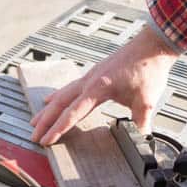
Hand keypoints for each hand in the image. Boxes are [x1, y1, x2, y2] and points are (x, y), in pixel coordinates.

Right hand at [30, 27, 178, 145]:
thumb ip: (140, 121)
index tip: (47, 140)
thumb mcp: (146, 100)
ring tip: (35, 121)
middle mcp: (89, 81)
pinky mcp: (94, 75)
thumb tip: (141, 139)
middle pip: (60, 104)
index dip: (59, 129)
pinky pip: (69, 87)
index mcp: (99, 88)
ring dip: (48, 109)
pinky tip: (51, 100)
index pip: (73, 113)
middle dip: (45, 121)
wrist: (152, 45)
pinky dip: (58, 96)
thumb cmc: (148, 69)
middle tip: (34, 135)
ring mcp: (90, 77)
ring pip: (62, 94)